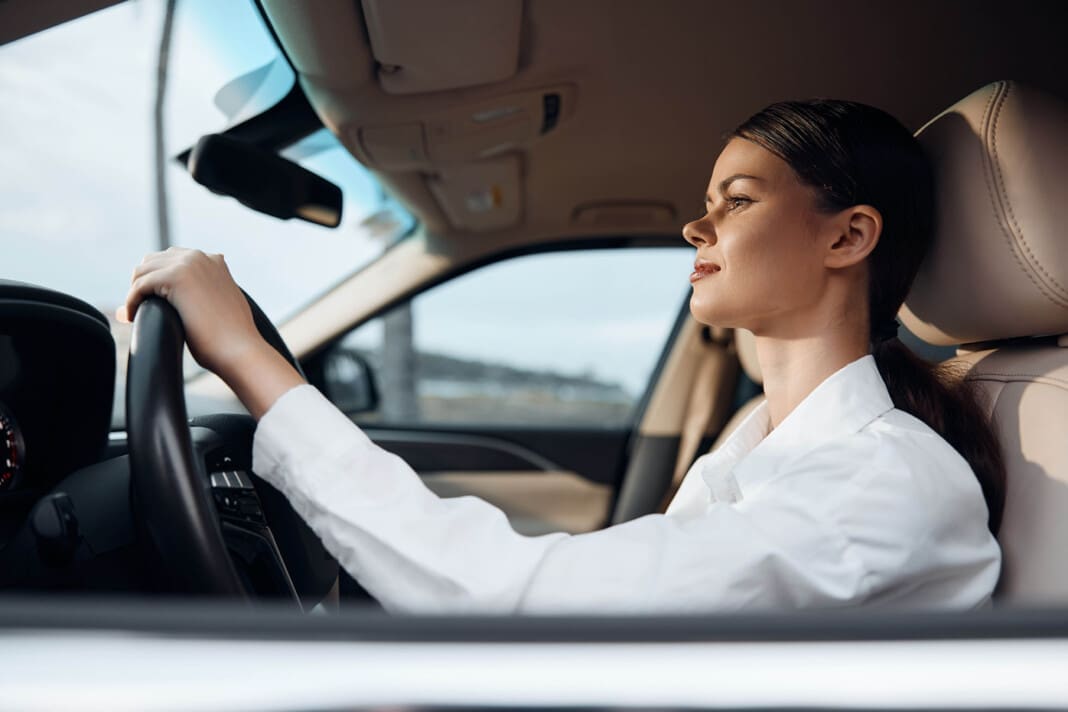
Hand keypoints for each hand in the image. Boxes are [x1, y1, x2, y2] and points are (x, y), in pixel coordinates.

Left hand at [121, 247, 305, 418]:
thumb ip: (208, 294)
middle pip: (152, 261)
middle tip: (138, 309)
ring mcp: (189, 264)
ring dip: (135, 293)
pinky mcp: (175, 277)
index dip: (156, 280)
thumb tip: (191, 302)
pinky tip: (131, 318)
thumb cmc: (233, 338)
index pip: (171, 259)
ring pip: (143, 271)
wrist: (240, 348)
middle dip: (143, 284)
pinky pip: (139, 286)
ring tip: (134, 314)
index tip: (149, 302)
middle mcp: (200, 256)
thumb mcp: (223, 306)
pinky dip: (131, 302)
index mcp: (213, 261)